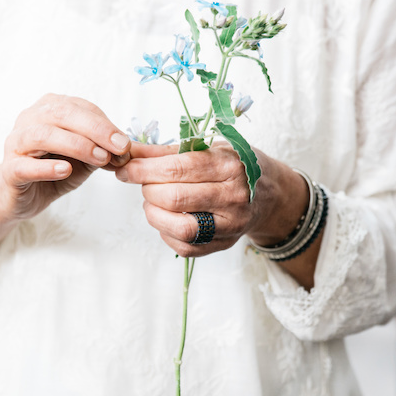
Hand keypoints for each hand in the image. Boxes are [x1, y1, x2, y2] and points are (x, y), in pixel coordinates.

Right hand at [0, 94, 130, 220]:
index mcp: (50, 110)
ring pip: (43, 135)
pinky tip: (64, 170)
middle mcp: (30, 120)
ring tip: (99, 159)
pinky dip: (46, 167)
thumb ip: (103, 151)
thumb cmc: (53, 171)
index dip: (106, 125)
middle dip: (96, 129)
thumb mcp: (85, 160)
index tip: (126, 145)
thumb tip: (127, 150)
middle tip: (119, 147)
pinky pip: (24, 165)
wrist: (20, 197)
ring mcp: (16, 144)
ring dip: (75, 145)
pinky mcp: (9, 170)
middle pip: (62, 114)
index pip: (81, 108)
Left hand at [116, 141, 308, 258]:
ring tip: (152, 202)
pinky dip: (166, 233)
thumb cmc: (234, 167)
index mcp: (230, 166)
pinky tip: (167, 219)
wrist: (270, 195)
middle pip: (175, 198)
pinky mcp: (224, 244)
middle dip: (148, 190)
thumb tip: (130, 151)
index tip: (125, 168)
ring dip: (155, 214)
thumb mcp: (210, 149)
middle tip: (143, 184)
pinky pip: (186, 246)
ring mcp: (231, 225)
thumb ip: (169, 151)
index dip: (144, 169)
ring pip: (181, 227)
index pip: (177, 168)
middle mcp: (234, 196)